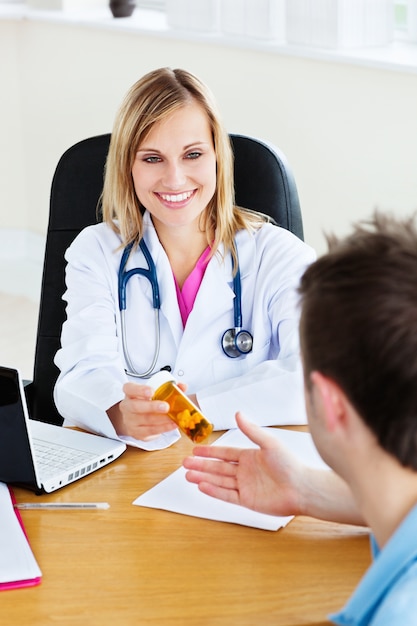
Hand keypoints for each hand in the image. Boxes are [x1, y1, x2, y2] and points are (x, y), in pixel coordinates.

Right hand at [108, 382, 177, 440]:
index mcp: (130, 393)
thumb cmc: (146, 402)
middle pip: (136, 406)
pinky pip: (150, 431)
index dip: (140, 390)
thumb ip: (169, 388)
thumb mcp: (153, 392)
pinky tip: (172, 425)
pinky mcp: (137, 433)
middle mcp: (127, 407)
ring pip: (145, 420)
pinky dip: (163, 428)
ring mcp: (130, 421)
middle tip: (166, 407)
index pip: (130, 389)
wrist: (134, 419)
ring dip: (161, 420)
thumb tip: (182, 386)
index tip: (151, 391)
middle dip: (152, 407)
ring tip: (174, 418)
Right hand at [183, 412, 304, 516]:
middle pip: (218, 468)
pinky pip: (226, 495)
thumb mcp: (269, 443)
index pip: (225, 453)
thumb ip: (251, 430)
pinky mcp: (247, 500)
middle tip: (185, 462)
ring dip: (203, 477)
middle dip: (201, 465)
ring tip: (188, 475)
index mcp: (250, 456)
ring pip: (219, 481)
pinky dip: (214, 491)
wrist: (302, 489)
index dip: (210, 452)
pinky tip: (202, 486)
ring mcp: (245, 486)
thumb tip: (238, 414)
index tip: (196, 450)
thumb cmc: (289, 464)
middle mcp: (245, 471)